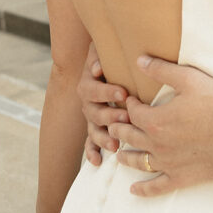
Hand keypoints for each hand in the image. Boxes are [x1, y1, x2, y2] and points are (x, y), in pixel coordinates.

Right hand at [76, 43, 128, 164]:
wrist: (101, 65)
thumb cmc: (109, 56)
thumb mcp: (102, 51)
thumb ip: (97, 56)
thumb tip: (97, 68)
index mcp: (88, 84)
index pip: (94, 89)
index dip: (107, 92)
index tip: (123, 93)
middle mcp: (87, 102)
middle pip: (94, 112)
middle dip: (110, 116)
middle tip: (126, 118)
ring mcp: (91, 116)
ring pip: (93, 129)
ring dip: (103, 138)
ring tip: (115, 144)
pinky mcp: (95, 127)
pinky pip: (90, 142)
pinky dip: (92, 152)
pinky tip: (97, 161)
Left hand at [107, 55, 212, 197]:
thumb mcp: (189, 79)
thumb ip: (161, 69)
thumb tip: (139, 60)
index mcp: (155, 121)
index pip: (132, 113)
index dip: (129, 105)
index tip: (131, 100)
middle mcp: (157, 145)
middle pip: (130, 137)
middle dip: (120, 128)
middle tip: (115, 124)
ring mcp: (168, 164)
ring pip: (138, 162)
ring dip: (126, 156)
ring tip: (118, 153)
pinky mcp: (181, 177)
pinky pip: (157, 187)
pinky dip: (144, 190)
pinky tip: (134, 190)